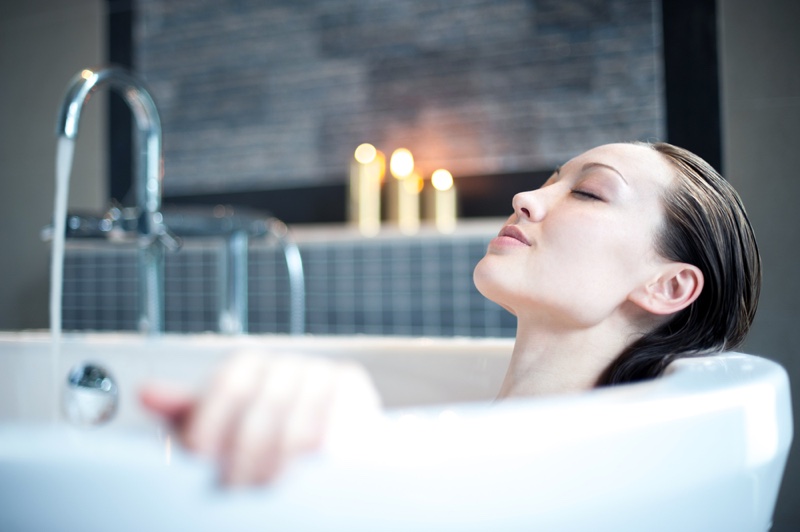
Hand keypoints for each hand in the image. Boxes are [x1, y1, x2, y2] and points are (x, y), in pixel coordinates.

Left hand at [140, 351, 381, 485]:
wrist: (329, 441)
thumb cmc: (263, 438)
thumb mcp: (218, 428)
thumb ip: (184, 412)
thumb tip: (146, 394)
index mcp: (250, 366)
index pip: (229, 382)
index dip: (210, 418)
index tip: (198, 453)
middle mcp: (286, 364)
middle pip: (261, 407)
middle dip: (242, 453)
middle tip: (231, 485)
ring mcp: (323, 374)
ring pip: (298, 425)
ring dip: (278, 464)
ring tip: (264, 488)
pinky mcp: (353, 389)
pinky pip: (334, 428)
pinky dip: (316, 457)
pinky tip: (303, 474)